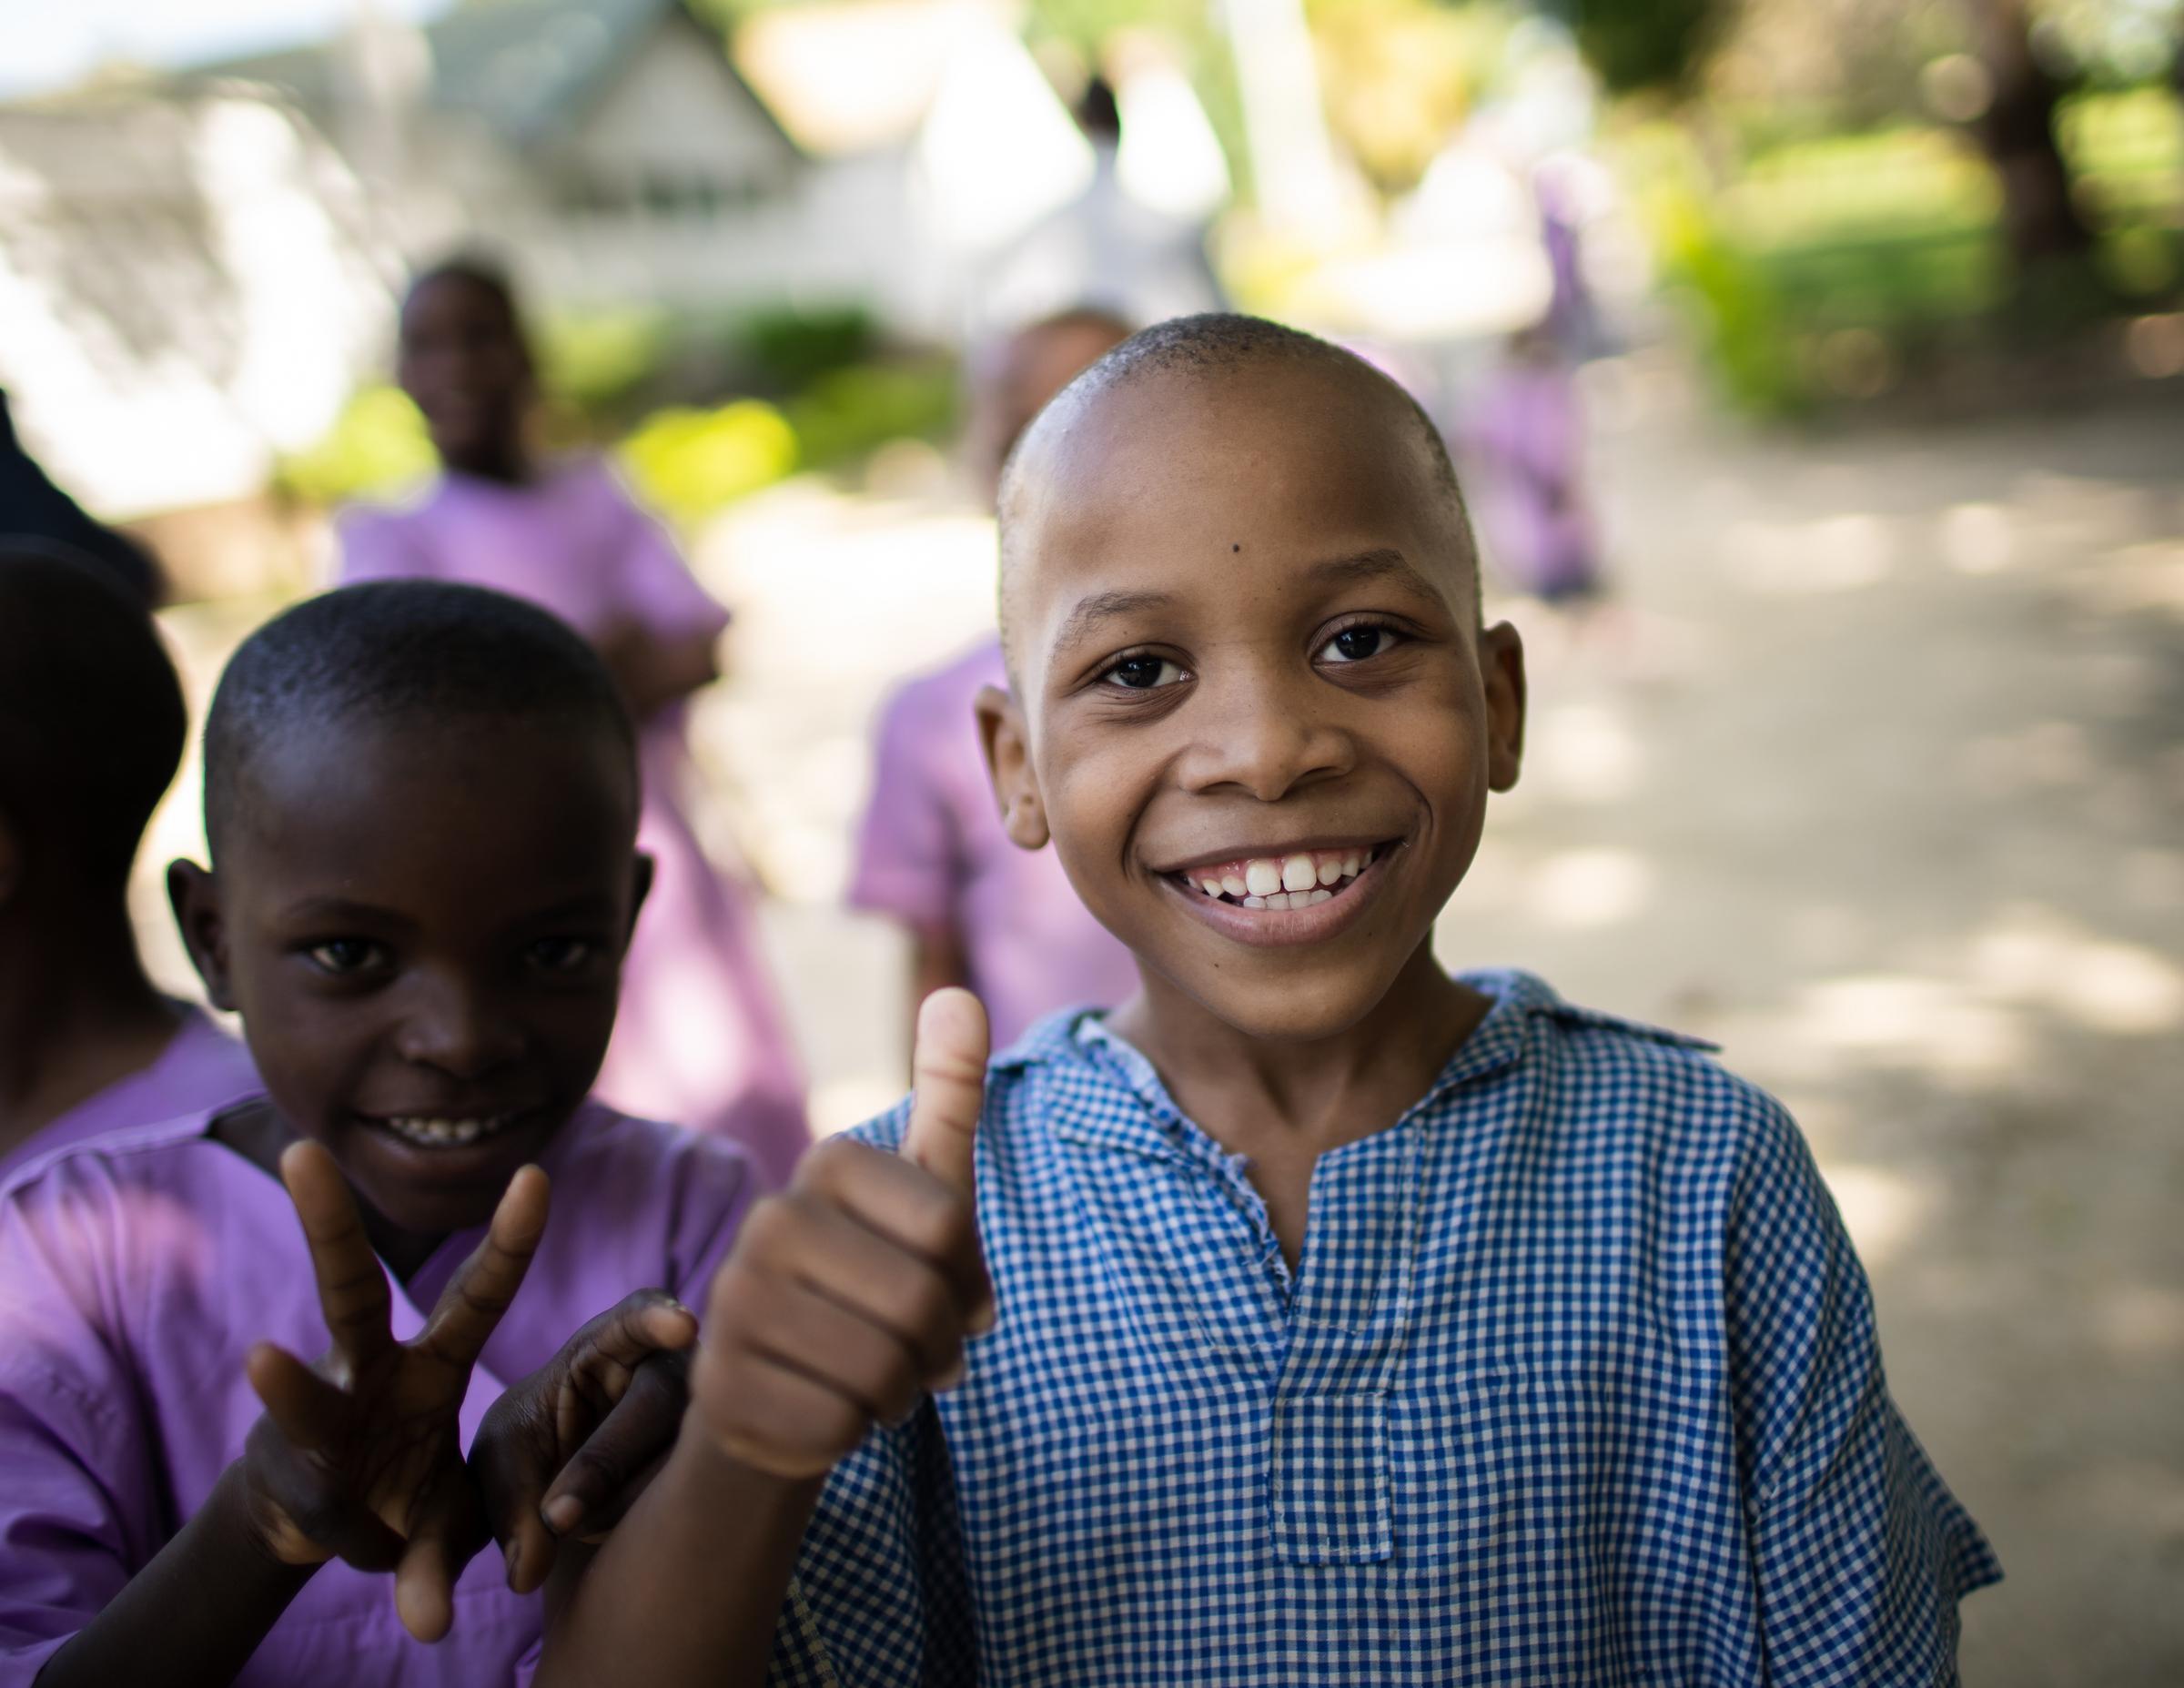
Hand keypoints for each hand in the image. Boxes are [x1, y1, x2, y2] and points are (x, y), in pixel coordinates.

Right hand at [238, 1141, 549, 1641]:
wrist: (315, 1531)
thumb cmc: (404, 1487)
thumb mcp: (461, 1497)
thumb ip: (501, 1507)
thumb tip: (494, 1579)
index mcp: (434, 1361)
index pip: (478, 1293)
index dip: (509, 1242)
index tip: (537, 1173)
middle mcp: (371, 1368)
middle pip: (347, 1288)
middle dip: (325, 1222)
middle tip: (301, 1150)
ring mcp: (320, 1414)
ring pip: (300, 1393)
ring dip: (287, 1384)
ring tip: (261, 1356)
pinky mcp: (285, 1470)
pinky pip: (325, 1507)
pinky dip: (360, 1538)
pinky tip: (381, 1553)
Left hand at [473, 1290, 698, 1592]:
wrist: (566, 1492)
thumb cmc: (533, 1455)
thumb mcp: (502, 1473)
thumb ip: (508, 1513)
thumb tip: (527, 1574)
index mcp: (610, 1343)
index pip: (636, 1319)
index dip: (658, 1320)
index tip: (681, 1327)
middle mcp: (673, 1368)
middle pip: (661, 1400)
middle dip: (604, 1461)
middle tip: (556, 1519)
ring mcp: (703, 1417)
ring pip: (680, 1457)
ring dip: (618, 1505)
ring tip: (568, 1525)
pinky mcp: (720, 1463)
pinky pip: (697, 1494)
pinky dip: (646, 1521)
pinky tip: (614, 1529)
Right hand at [693, 988, 992, 1478]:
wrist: (784, 1380)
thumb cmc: (874, 1279)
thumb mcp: (927, 1189)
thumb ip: (949, 1092)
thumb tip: (959, 994)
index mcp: (826, 1164)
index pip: (949, 1230)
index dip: (970, 1282)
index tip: (947, 1291)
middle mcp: (767, 1221)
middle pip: (920, 1304)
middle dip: (940, 1348)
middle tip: (920, 1354)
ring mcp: (732, 1304)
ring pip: (882, 1372)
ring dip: (902, 1394)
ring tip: (879, 1381)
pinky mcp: (719, 1389)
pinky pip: (836, 1430)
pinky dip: (854, 1435)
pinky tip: (829, 1412)